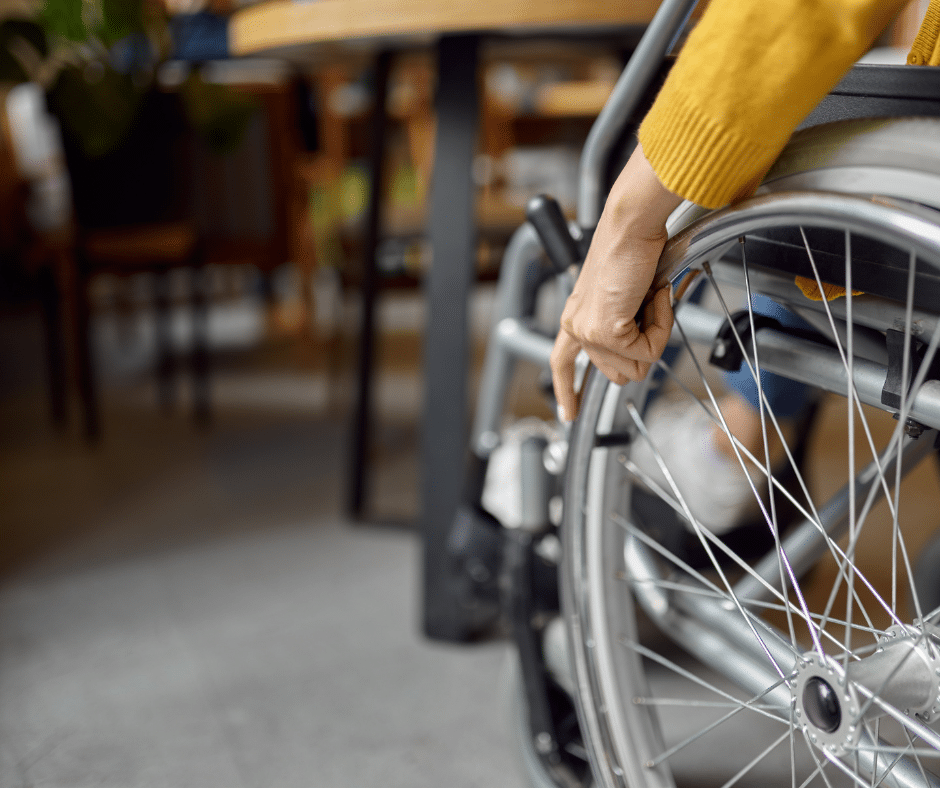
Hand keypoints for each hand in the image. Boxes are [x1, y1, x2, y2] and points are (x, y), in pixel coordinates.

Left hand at [550, 144, 681, 421]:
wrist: (632, 225)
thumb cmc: (633, 249)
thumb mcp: (625, 296)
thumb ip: (624, 326)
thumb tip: (640, 354)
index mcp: (576, 317)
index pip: (562, 364)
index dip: (567, 391)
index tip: (569, 415)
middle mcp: (576, 326)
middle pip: (620, 373)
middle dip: (645, 349)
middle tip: (651, 307)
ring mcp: (589, 331)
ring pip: (637, 366)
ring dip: (655, 335)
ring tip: (651, 297)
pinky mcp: (607, 331)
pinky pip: (648, 351)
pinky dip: (661, 325)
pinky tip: (654, 295)